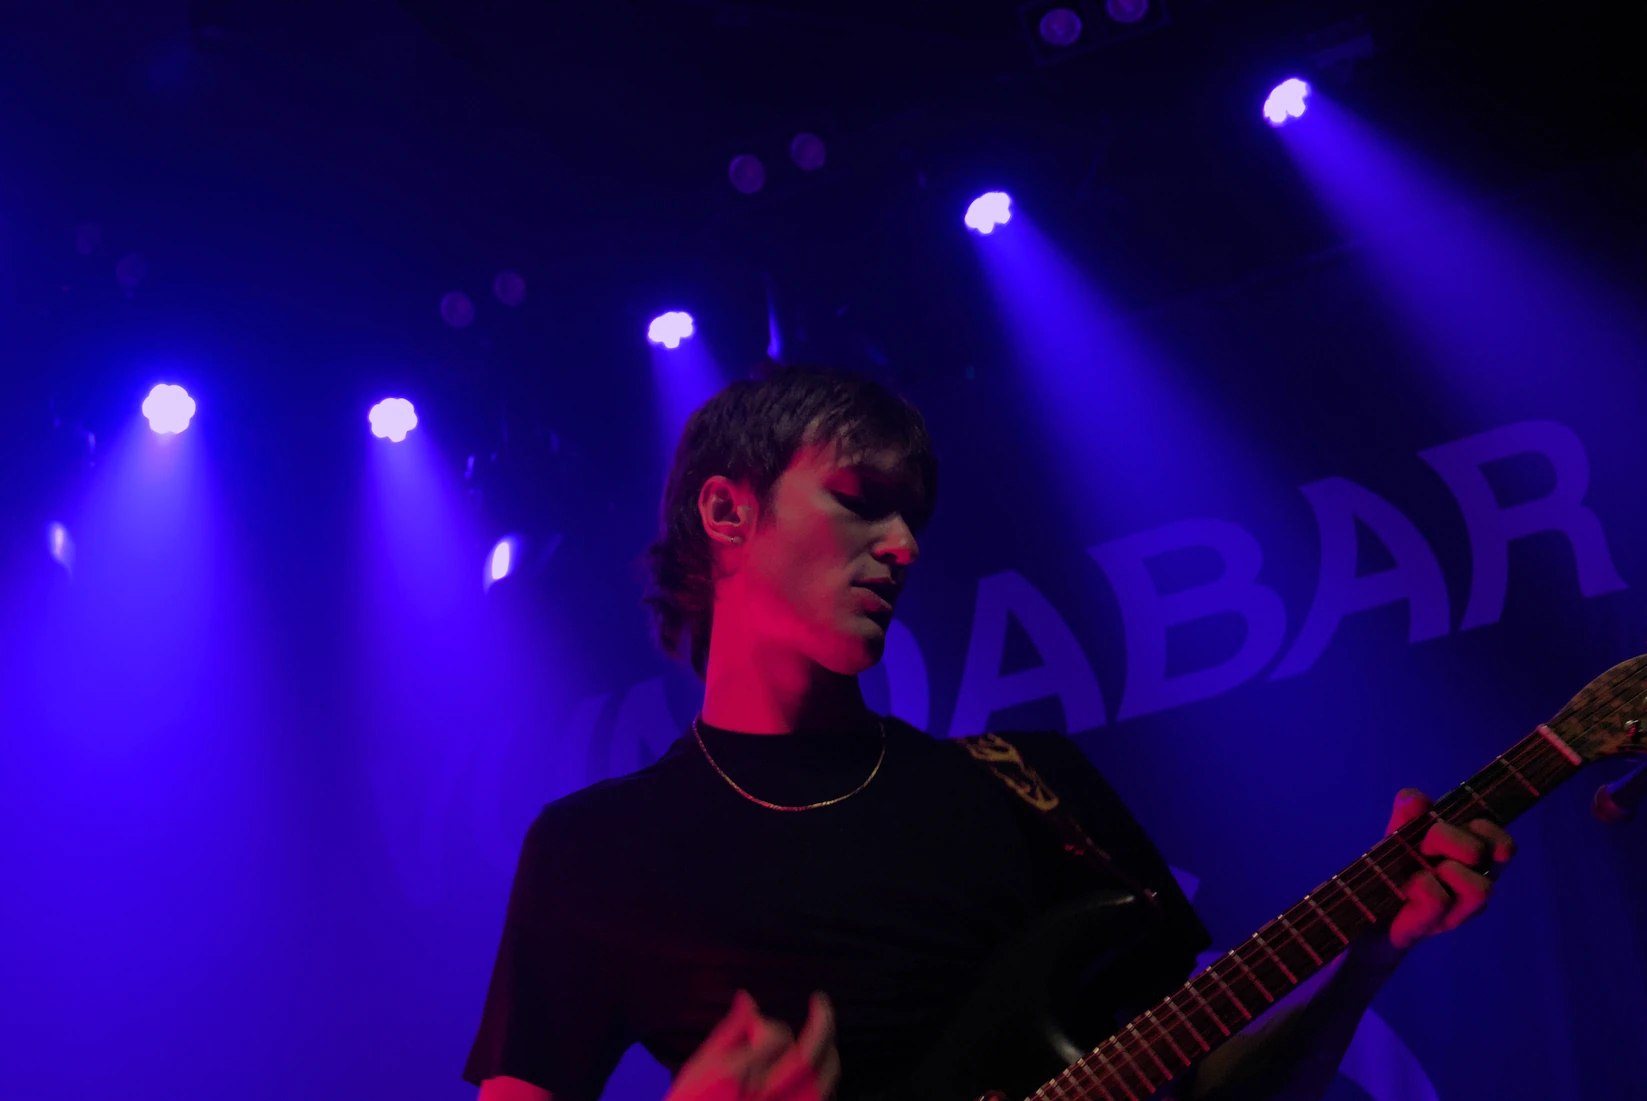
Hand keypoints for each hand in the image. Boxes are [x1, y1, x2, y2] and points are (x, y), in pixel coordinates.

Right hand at [664, 990, 840, 1100]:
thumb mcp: (701, 1067)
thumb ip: (730, 1032)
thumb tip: (747, 999)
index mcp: (740, 1077)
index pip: (774, 1037)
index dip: (767, 1024)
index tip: (756, 1023)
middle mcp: (770, 1094)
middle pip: (809, 1054)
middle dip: (822, 1022)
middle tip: (820, 1000)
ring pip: (824, 1076)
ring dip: (828, 1051)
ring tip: (825, 1037)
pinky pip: (824, 1097)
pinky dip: (826, 1079)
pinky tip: (818, 1070)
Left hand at [1382, 786, 1516, 951]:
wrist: (1368, 908)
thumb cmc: (1397, 867)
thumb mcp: (1401, 833)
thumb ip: (1408, 813)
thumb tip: (1417, 799)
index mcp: (1476, 861)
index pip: (1504, 846)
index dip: (1487, 830)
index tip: (1461, 824)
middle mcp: (1476, 885)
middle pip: (1482, 854)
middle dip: (1449, 839)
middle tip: (1426, 847)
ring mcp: (1461, 911)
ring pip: (1478, 888)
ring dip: (1444, 870)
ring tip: (1421, 873)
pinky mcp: (1435, 924)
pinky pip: (1438, 897)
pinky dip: (1419, 886)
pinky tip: (1407, 890)